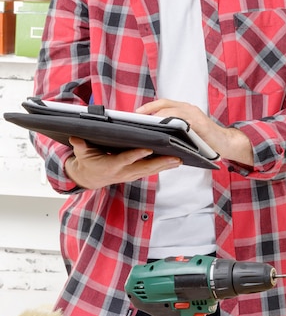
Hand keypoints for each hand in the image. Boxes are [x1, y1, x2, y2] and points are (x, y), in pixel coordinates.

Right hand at [65, 137, 181, 189]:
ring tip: (180, 159)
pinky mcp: (135, 174)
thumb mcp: (81, 154)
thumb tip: (76, 137)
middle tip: (176, 157)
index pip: (125, 159)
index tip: (148, 148)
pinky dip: (162, 167)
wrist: (89, 178)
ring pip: (150, 171)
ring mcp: (130, 174)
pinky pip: (150, 171)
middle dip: (160, 163)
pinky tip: (174, 162)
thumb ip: (80, 146)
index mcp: (111, 165)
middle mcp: (123, 172)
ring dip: (165, 166)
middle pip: (144, 167)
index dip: (136, 155)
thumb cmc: (87, 163)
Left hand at [136, 99, 253, 166]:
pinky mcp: (200, 123)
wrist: (226, 143)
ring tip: (145, 122)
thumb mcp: (186, 132)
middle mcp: (188, 108)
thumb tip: (153, 133)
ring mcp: (195, 115)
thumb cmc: (204, 139)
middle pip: (165, 104)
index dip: (149, 106)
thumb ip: (174, 129)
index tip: (135, 113)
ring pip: (172, 110)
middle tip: (136, 116)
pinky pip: (184, 120)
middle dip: (149, 109)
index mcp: (184, 109)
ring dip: (158, 115)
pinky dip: (173, 122)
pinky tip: (163, 127)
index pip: (163, 103)